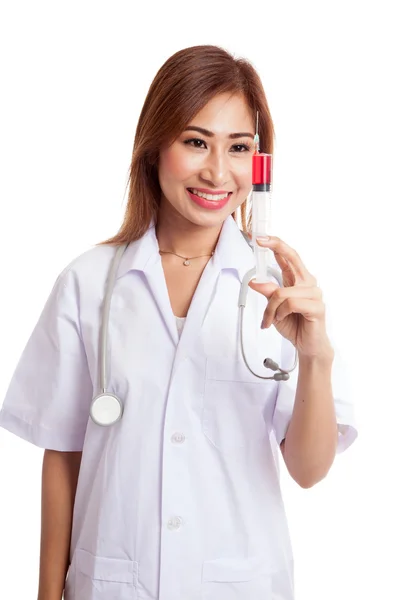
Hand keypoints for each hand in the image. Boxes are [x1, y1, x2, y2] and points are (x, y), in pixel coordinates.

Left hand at [248, 236, 333, 359]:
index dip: (276, 244)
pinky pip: (290, 303)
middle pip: (292, 258)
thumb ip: (268, 292)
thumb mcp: (274, 308)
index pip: (288, 256)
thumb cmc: (294, 324)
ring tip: (270, 319)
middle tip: (259, 241)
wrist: (307, 345)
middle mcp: (308, 283)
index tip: (260, 237)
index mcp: (298, 279)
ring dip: (270, 307)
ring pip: (281, 292)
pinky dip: (279, 313)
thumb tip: (255, 281)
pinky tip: (281, 319)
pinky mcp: (317, 307)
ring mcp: (314, 294)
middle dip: (276, 247)